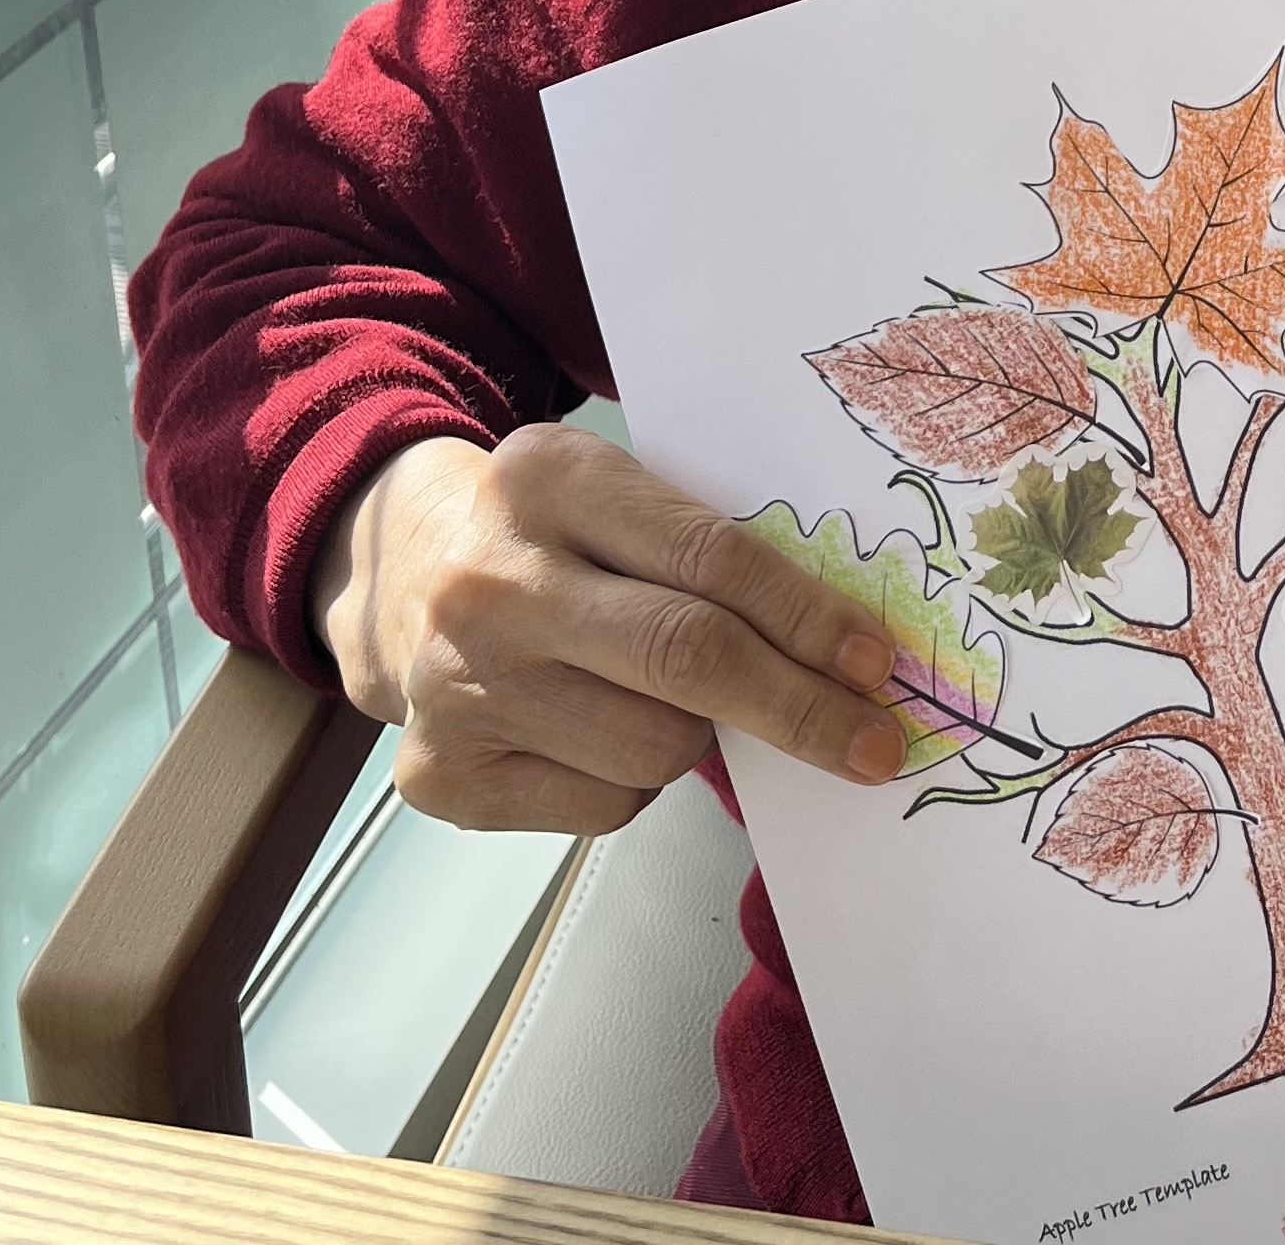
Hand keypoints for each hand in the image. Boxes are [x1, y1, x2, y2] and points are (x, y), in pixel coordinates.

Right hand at [314, 425, 909, 831]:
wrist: (409, 573)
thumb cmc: (560, 533)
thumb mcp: (620, 493)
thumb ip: (711, 549)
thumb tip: (844, 651)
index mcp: (551, 480)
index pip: (711, 557)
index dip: (806, 617)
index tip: (876, 662)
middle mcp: (493, 583)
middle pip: (686, 658)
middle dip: (799, 708)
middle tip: (874, 743)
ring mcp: (457, 684)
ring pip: (654, 747)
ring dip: (702, 740)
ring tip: (671, 700)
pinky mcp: (441, 774)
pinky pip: (603, 804)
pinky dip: (635, 781)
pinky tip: (603, 731)